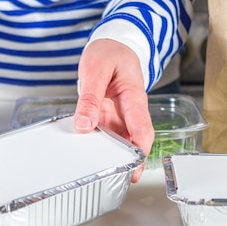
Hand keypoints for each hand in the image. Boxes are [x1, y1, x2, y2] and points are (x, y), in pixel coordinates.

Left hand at [74, 39, 153, 182]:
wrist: (114, 43)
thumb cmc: (110, 52)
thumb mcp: (96, 70)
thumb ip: (90, 98)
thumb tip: (84, 125)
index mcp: (134, 98)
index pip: (142, 129)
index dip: (140, 152)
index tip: (133, 169)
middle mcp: (130, 110)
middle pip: (134, 140)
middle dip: (129, 162)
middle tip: (119, 182)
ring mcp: (120, 113)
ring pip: (120, 139)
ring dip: (113, 156)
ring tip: (102, 174)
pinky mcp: (110, 114)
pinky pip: (107, 132)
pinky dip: (100, 144)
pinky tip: (89, 153)